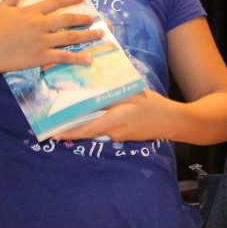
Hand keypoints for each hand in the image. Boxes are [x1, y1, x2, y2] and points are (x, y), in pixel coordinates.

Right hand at [0, 0, 102, 78]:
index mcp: (31, 11)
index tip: (81, 0)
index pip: (55, 2)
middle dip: (83, 18)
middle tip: (95, 19)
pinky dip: (78, 58)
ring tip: (100, 34)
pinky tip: (89, 59)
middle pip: (68, 19)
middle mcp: (41, 25)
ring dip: (88, 35)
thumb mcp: (1, 7)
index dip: (70, 0)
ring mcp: (43, 41)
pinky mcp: (41, 57)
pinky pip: (64, 57)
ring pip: (71, 37)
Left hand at [54, 90, 172, 141]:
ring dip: (93, 121)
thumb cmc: (153, 105)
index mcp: (114, 120)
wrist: (172, 121)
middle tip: (58, 125)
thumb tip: (92, 91)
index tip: (54, 134)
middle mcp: (114, 131)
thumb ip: (112, 94)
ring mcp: (120, 136)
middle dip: (75, 128)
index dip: (69, 133)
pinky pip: (110, 129)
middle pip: (90, 130)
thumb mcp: (132, 95)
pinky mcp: (126, 137)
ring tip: (85, 111)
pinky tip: (111, 113)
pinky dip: (105, 122)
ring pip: (100, 128)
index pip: (86, 129)